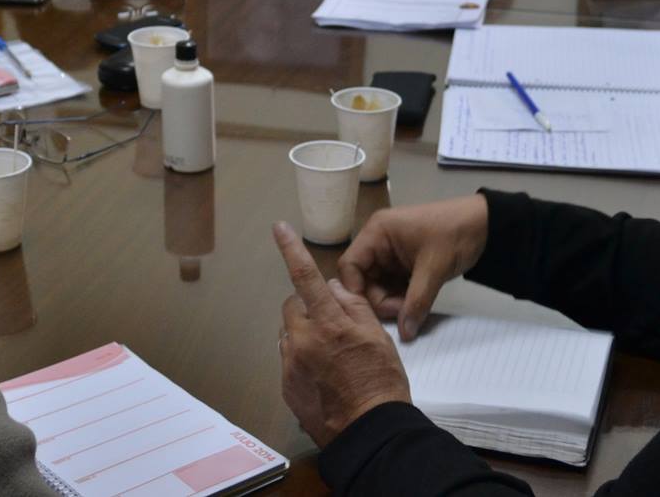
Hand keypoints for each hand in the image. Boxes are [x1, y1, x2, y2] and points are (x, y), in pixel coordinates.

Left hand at [274, 223, 412, 447]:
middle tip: (331, 326)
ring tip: (330, 356)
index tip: (279, 228)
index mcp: (328, 322)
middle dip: (308, 309)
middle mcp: (303, 339)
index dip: (291, 249)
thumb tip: (333, 287)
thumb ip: (352, 306)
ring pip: (289, 333)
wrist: (369, 431)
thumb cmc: (381, 382)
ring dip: (303, 335)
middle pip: (293, 306)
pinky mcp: (286, 385)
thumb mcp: (378, 336)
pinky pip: (288, 359)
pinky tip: (322, 376)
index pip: (305, 276)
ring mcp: (291, 363)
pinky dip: (301, 359)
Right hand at [337, 195, 489, 341]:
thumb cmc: (454, 235)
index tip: (373, 314)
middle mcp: (378, 242)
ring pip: (379, 286)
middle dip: (381, 301)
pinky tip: (415, 305)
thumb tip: (405, 334)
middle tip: (404, 313)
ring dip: (393, 301)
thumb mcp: (434, 268)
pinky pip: (393, 286)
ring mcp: (391, 254)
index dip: (356, 291)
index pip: (350, 266)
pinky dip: (402, 298)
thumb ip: (417, 301)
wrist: (486, 225)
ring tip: (413, 309)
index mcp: (377, 233)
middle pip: (363, 280)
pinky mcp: (403, 264)